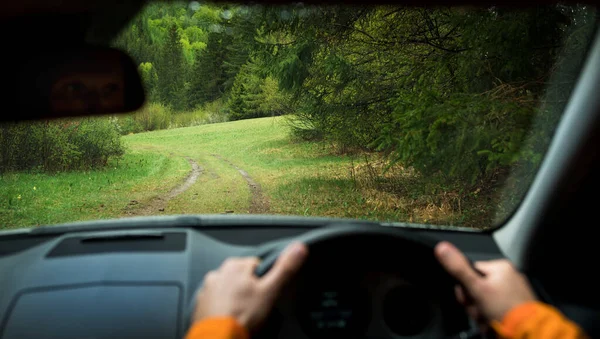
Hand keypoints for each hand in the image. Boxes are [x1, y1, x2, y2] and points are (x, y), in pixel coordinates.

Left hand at [192, 242, 307, 331]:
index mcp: (235, 266)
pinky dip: (223, 309)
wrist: (218, 338)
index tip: (265, 293)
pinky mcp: (200, 305)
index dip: (264, 280)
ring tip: (242, 314)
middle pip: (241, 278)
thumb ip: (284, 268)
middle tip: (255, 306)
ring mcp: (207, 290)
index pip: (256, 265)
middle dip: (248, 290)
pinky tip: (230, 318)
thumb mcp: (270, 291)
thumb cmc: (242, 316)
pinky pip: (216, 303)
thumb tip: (299, 248)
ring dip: (235, 299)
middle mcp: (218, 274)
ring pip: (228, 291)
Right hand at [434, 241, 536, 322]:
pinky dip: (492, 316)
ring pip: (485, 300)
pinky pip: (496, 308)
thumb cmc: (504, 310)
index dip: (465, 289)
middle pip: (477, 287)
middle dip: (474, 303)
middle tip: (481, 310)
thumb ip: (458, 269)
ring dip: (482, 312)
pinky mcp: (516, 306)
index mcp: (501, 267)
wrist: (526, 333)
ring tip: (489, 318)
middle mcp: (509, 276)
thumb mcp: (476, 288)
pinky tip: (495, 321)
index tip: (469, 298)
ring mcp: (514, 292)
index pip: (470, 272)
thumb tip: (442, 247)